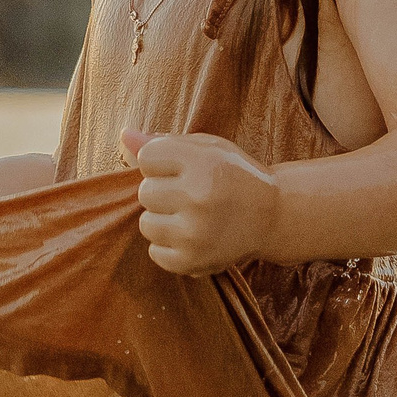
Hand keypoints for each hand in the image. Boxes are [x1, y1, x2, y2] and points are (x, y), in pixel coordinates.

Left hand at [123, 129, 280, 275]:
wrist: (273, 216)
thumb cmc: (234, 175)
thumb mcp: (208, 148)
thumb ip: (164, 142)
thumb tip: (124, 135)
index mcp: (202, 163)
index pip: (146, 158)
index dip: (161, 163)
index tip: (183, 169)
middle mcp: (199, 196)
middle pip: (144, 192)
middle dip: (162, 192)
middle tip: (191, 195)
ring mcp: (196, 232)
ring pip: (146, 224)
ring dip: (163, 221)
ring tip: (190, 216)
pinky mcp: (194, 261)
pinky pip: (155, 253)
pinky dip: (170, 247)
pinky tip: (192, 237)